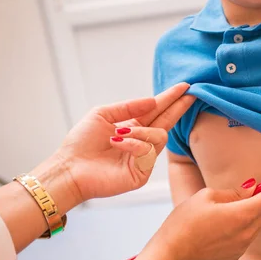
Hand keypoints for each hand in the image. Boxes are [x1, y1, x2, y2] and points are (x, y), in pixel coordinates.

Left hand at [50, 83, 194, 205]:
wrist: (69, 169)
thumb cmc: (81, 143)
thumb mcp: (102, 114)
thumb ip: (128, 107)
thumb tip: (153, 100)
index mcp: (132, 127)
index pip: (157, 111)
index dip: (170, 99)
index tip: (184, 87)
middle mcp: (141, 142)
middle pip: (167, 122)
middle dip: (178, 107)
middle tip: (191, 94)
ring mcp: (143, 158)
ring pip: (160, 136)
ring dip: (141, 131)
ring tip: (119, 134)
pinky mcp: (142, 172)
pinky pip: (148, 152)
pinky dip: (133, 144)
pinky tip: (118, 144)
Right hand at [134, 170, 260, 259]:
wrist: (169, 255)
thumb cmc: (183, 222)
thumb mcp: (206, 197)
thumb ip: (234, 193)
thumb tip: (252, 189)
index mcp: (243, 214)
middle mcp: (248, 234)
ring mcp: (242, 249)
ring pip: (256, 225)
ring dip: (253, 213)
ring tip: (231, 208)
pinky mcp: (235, 259)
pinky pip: (245, 238)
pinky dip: (242, 228)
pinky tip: (222, 226)